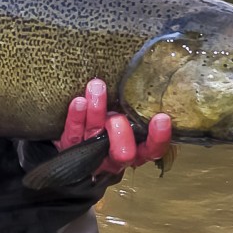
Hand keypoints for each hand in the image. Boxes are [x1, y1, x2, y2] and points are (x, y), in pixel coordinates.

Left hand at [57, 78, 171, 174]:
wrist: (74, 144)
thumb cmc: (108, 122)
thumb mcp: (126, 116)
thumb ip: (135, 106)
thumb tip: (146, 76)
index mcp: (136, 150)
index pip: (153, 149)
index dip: (159, 137)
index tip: (162, 118)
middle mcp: (115, 156)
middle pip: (124, 153)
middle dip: (122, 133)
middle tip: (117, 117)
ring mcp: (92, 154)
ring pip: (95, 135)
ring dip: (97, 111)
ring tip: (97, 87)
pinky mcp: (70, 147)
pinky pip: (73, 133)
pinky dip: (76, 116)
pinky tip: (79, 101)